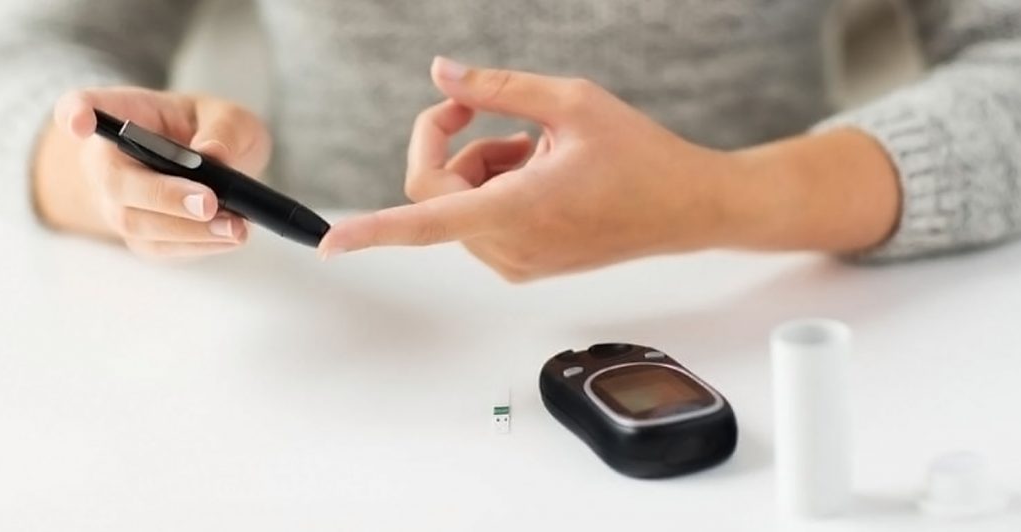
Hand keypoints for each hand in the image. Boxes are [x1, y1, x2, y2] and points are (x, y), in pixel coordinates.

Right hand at [35, 87, 271, 259]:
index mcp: (121, 113)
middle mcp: (107, 159)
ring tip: (234, 226)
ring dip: (187, 229)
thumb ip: (224, 129)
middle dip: (162, 195)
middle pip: (114, 181)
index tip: (79, 121)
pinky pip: (159, 247)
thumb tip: (213, 155)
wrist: (210, 169)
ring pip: (136, 222)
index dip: (74, 114)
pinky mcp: (140, 235)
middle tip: (208, 202)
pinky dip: (197, 245)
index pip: (80, 107)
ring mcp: (117, 202)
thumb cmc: (210, 131)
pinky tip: (229, 237)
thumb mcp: (228, 116)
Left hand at [319, 58, 746, 280]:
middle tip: (490, 113)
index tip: (332, 246)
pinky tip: (539, 173)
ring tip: (535, 148)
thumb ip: (497, 89)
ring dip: (479, 167)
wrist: (688, 207)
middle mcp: (511, 247)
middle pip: (437, 194)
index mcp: (519, 209)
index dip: (373, 231)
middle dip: (452, 146)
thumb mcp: (571, 102)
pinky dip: (493, 190)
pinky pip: (479, 223)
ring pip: (456, 208)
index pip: (426, 220)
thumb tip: (439, 74)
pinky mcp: (527, 266)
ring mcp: (518, 262)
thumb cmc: (641, 155)